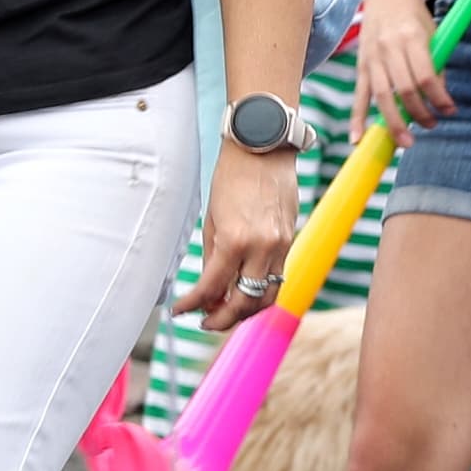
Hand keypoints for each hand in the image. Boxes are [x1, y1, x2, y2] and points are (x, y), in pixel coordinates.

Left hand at [174, 145, 299, 330]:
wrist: (265, 149)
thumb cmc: (232, 177)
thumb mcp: (213, 219)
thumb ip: (213, 257)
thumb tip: (209, 288)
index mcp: (235, 240)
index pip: (212, 288)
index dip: (193, 305)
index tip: (180, 311)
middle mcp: (262, 248)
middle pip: (245, 302)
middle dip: (223, 318)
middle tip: (205, 321)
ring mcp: (281, 246)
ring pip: (267, 296)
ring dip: (246, 310)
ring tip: (226, 310)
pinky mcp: (290, 241)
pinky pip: (277, 277)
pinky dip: (260, 290)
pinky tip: (244, 289)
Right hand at [355, 0, 451, 135]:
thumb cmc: (416, 16)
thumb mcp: (434, 34)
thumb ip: (436, 65)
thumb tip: (440, 98)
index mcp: (411, 38)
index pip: (425, 76)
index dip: (438, 97)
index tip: (449, 111)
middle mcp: (388, 48)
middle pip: (403, 89)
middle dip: (419, 113)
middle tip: (432, 126)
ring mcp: (372, 57)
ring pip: (381, 96)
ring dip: (394, 122)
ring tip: (406, 142)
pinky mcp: (361, 65)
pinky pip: (360, 95)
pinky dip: (358, 118)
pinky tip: (359, 138)